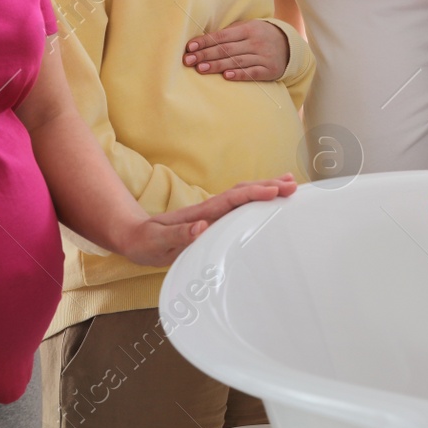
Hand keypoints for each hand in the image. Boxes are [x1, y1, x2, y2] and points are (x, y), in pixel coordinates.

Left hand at [119, 175, 296, 265]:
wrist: (133, 236)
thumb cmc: (144, 242)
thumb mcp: (156, 243)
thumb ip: (177, 235)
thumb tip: (202, 226)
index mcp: (200, 214)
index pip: (231, 200)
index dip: (253, 194)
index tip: (274, 191)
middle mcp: (209, 209)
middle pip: (243, 192)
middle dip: (268, 186)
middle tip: (293, 185)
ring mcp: (212, 213)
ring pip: (243, 196)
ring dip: (266, 188)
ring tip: (289, 184)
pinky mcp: (213, 219)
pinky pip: (239, 206)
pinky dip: (256, 198)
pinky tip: (268, 200)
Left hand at [183, 20, 289, 81]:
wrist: (289, 46)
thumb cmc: (259, 36)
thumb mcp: (248, 27)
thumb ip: (229, 32)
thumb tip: (202, 40)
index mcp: (248, 29)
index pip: (222, 36)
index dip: (205, 41)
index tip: (190, 47)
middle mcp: (256, 42)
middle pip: (227, 49)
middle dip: (206, 55)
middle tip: (188, 60)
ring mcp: (264, 56)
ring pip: (237, 61)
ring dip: (217, 65)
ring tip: (200, 69)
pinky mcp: (269, 70)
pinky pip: (253, 72)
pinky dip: (239, 74)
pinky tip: (226, 76)